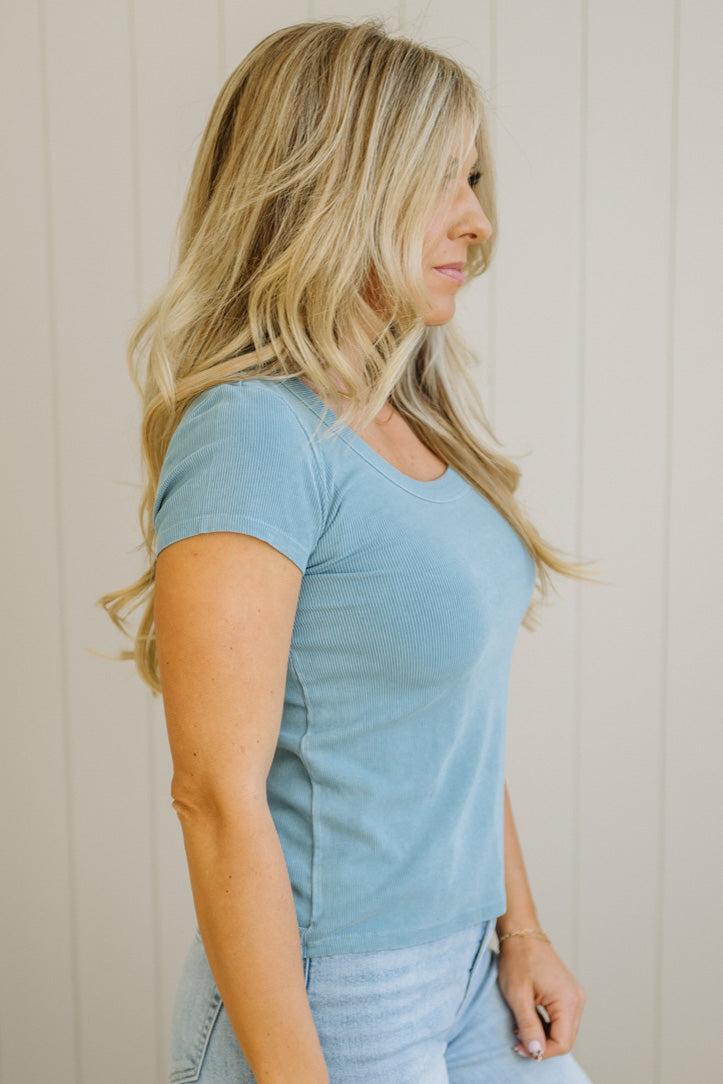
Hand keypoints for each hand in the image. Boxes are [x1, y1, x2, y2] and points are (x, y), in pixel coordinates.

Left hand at [496, 935, 586, 1060]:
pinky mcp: (568, 994)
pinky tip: (529, 1019)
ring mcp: (574, 996)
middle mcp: (577, 999)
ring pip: (563, 1031)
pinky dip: (546, 1025)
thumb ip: (528, 1026)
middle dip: (542, 1045)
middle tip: (517, 1040)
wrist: (521, 935)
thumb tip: (536, 1052)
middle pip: (565, 1039)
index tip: (518, 1047)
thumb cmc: (518, 960)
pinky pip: (561, 1019)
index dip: (541, 1051)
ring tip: (521, 1028)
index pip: (562, 1043)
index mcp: (568, 1000)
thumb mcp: (518, 996)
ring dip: (543, 1036)